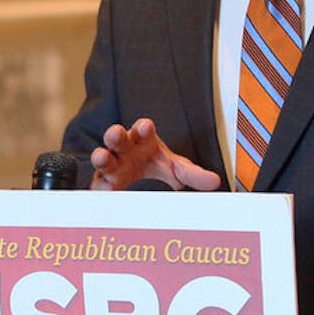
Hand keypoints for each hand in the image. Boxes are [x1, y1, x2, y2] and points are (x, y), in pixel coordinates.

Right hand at [89, 118, 221, 191]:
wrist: (135, 175)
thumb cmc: (153, 162)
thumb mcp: (175, 167)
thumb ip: (193, 174)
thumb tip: (215, 181)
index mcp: (142, 140)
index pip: (142, 129)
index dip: (143, 127)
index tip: (146, 127)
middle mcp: (125, 149)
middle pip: (117, 137)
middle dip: (116, 134)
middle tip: (116, 132)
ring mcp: (112, 165)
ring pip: (103, 157)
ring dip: (101, 157)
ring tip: (102, 158)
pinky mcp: (103, 181)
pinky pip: (98, 182)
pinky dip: (100, 185)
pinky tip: (105, 188)